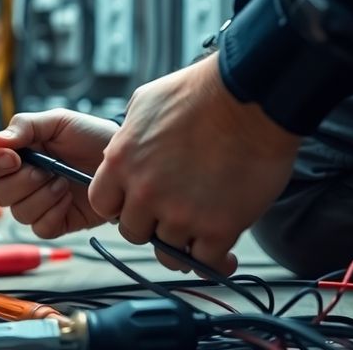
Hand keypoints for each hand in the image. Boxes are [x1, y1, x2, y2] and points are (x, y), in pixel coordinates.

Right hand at [0, 109, 115, 237]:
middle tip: (47, 170)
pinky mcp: (56, 222)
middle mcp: (20, 181)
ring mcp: (38, 204)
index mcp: (15, 155)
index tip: (14, 158)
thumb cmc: (89, 136)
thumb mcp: (58, 121)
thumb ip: (24, 127)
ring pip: (18, 213)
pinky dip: (55, 213)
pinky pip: (41, 228)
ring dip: (42, 197)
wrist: (125, 157)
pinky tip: (69, 199)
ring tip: (64, 182)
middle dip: (22, 183)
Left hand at [89, 53, 300, 275]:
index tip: (136, 200)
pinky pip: (206, 260)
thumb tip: (123, 148)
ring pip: (168, 252)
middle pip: (134, 232)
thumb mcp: (146, 102)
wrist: (250, 98)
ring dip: (183, 242)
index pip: (102, 204)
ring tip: (200, 227)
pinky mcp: (218, 228)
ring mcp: (181, 213)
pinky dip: (214, 258)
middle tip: (173, 211)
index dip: (120, 204)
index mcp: (123, 161)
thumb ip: (128, 135)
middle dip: (151, 224)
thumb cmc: (202, 92)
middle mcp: (145, 192)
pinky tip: (221, 248)